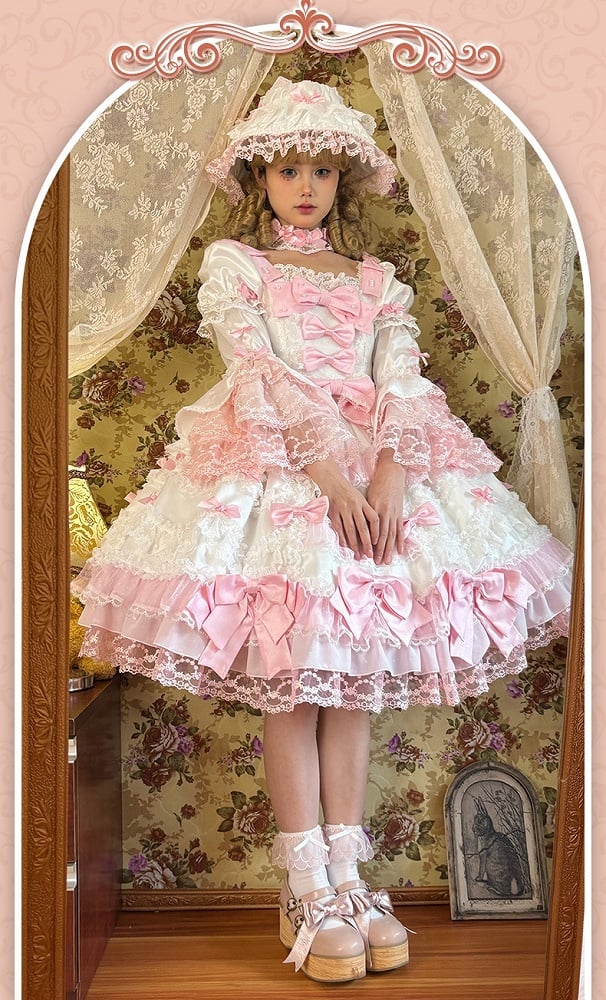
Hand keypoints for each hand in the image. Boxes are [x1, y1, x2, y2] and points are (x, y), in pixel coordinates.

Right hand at [304, 457, 378, 559]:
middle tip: (370, 555)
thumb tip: (373, 530)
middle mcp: (354, 506)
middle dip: (367, 543)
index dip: (376, 531)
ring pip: (350, 530)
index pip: (373, 518)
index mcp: (363, 502)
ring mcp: (343, 509)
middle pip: (363, 527)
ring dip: (354, 544)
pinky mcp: (333, 512)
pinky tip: (345, 546)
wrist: (331, 480)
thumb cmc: (347, 491)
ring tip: (358, 554)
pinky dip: (342, 537)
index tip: (377, 542)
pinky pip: (338, 527)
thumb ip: (366, 511)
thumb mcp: (360, 497)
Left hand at [366, 450, 405, 564]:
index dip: (367, 542)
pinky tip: (399, 551)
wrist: (392, 473)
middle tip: (376, 562)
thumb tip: (355, 526)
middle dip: (378, 550)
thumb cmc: (376, 485)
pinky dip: (400, 541)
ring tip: (387, 561)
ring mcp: (394, 514)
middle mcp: (385, 513)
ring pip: (391, 535)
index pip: (370, 529)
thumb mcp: (367, 496)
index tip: (364, 553)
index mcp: (374, 509)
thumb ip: (363, 512)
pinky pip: (400, 529)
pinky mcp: (400, 513)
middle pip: (381, 535)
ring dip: (389, 549)